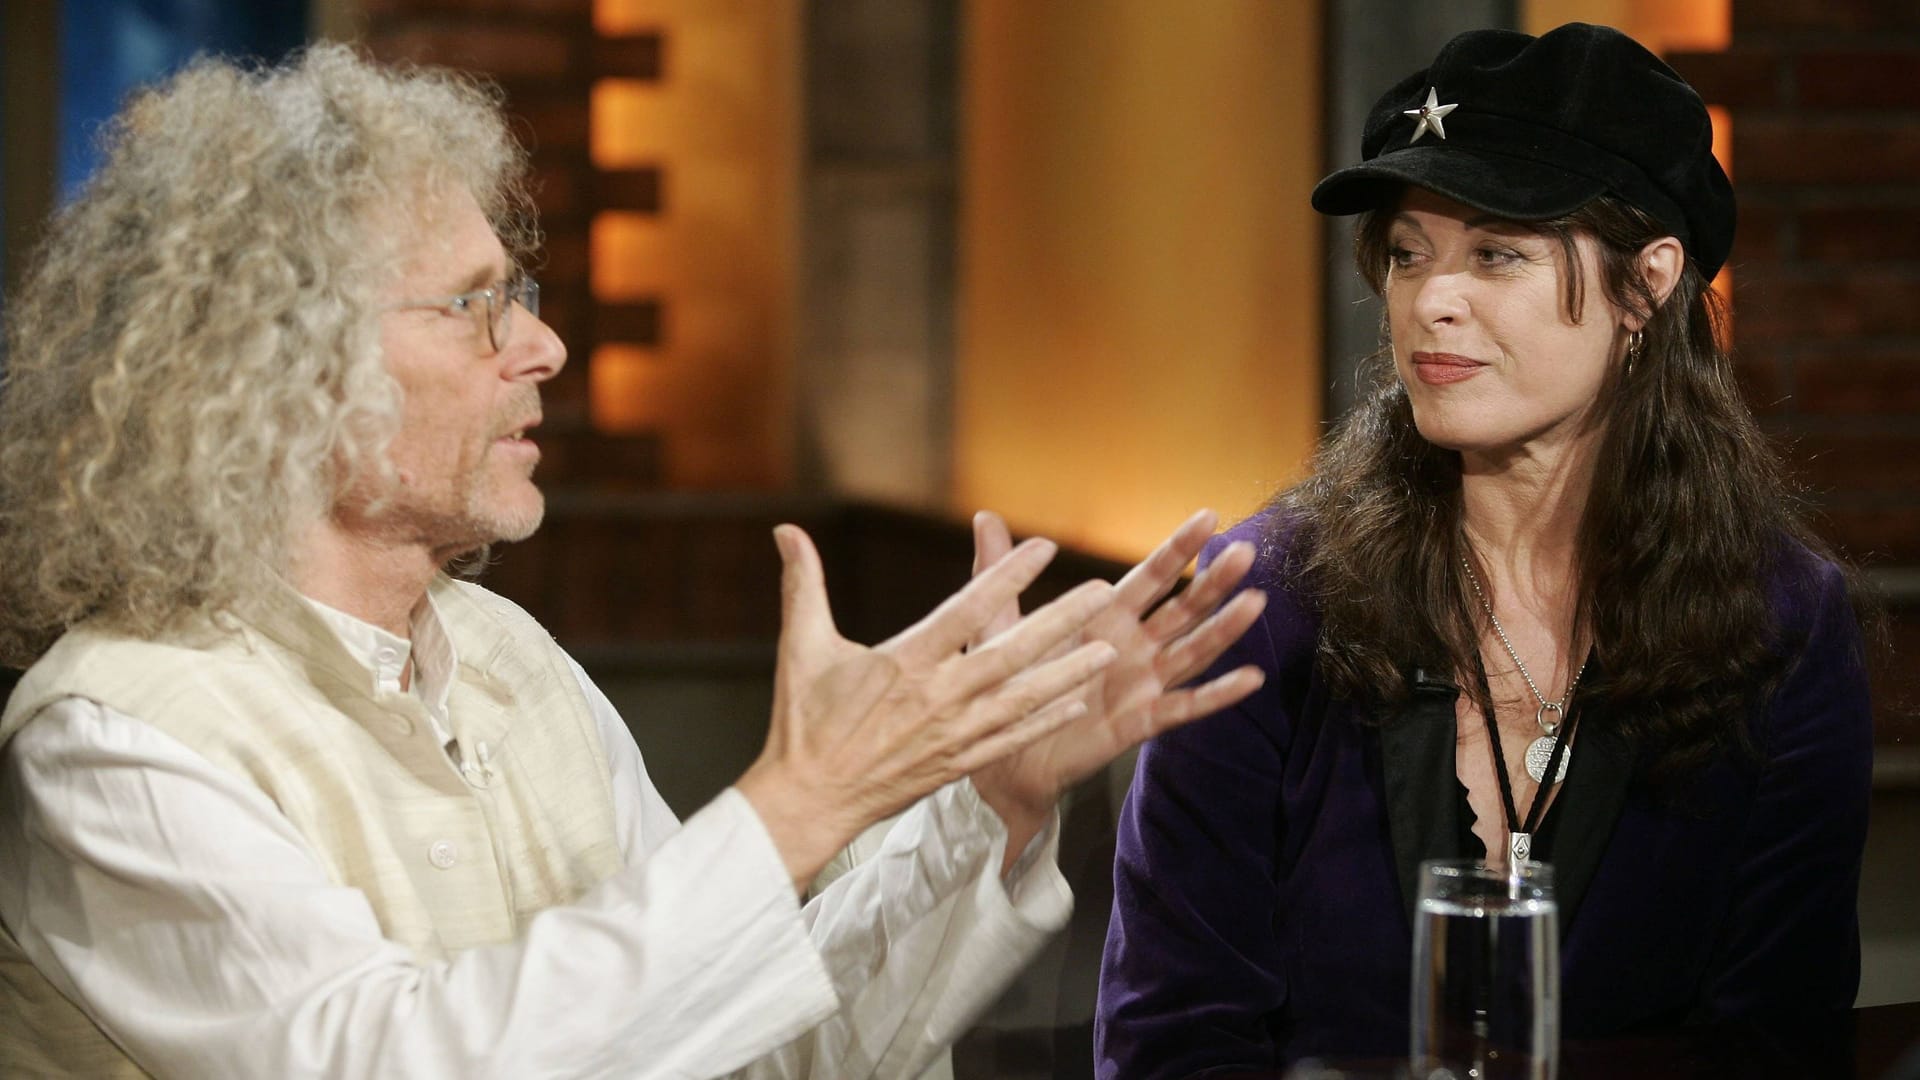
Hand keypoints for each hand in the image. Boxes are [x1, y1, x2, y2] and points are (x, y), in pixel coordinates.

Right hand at [736, 524, 1120, 892]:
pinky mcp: (958, 764)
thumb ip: (802, 584)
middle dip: (1062, 622)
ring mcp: (953, 734)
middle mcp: (939, 697)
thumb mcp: (801, 646)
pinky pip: (1013, 739)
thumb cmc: (804, 721)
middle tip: (1105, 593)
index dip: (1008, 576)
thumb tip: (786, 529)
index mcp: (906, 662)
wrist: (809, 799)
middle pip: (1012, 653)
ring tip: (1109, 651)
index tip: (1045, 549)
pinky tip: (1078, 704)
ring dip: (1069, 674)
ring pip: (1024, 699)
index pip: (968, 609)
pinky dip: (1046, 721)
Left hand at [967, 510, 1266, 863]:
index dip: (1178, 549)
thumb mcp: (999, 625)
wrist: (1001, 757)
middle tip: (1246, 550)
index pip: (1150, 577)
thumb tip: (986, 517)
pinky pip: (1183, 707)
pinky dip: (1218, 695)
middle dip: (1213, 581)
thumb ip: (999, 572)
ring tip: (1256, 601)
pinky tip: (1250, 678)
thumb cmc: (1006, 686)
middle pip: (1182, 608)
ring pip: (1192, 651)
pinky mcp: (1139, 723)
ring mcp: (1141, 685)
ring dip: (1224, 628)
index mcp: (1105, 618)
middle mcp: (1133, 647)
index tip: (1209, 517)